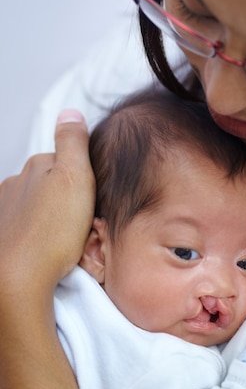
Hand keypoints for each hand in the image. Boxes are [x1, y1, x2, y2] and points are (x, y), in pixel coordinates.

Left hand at [0, 110, 94, 300]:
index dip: (83, 178)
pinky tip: (47, 250)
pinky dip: (37, 236)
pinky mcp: (3, 235)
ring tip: (66, 240)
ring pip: (36, 207)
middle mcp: (15, 184)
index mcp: (36, 167)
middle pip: (48, 185)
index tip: (93, 199)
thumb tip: (70, 111)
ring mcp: (5, 210)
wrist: (17, 277)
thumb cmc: (52, 231)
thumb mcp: (76, 178)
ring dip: (50, 218)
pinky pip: (26, 229)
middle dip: (64, 198)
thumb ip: (73, 143)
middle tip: (82, 223)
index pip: (64, 161)